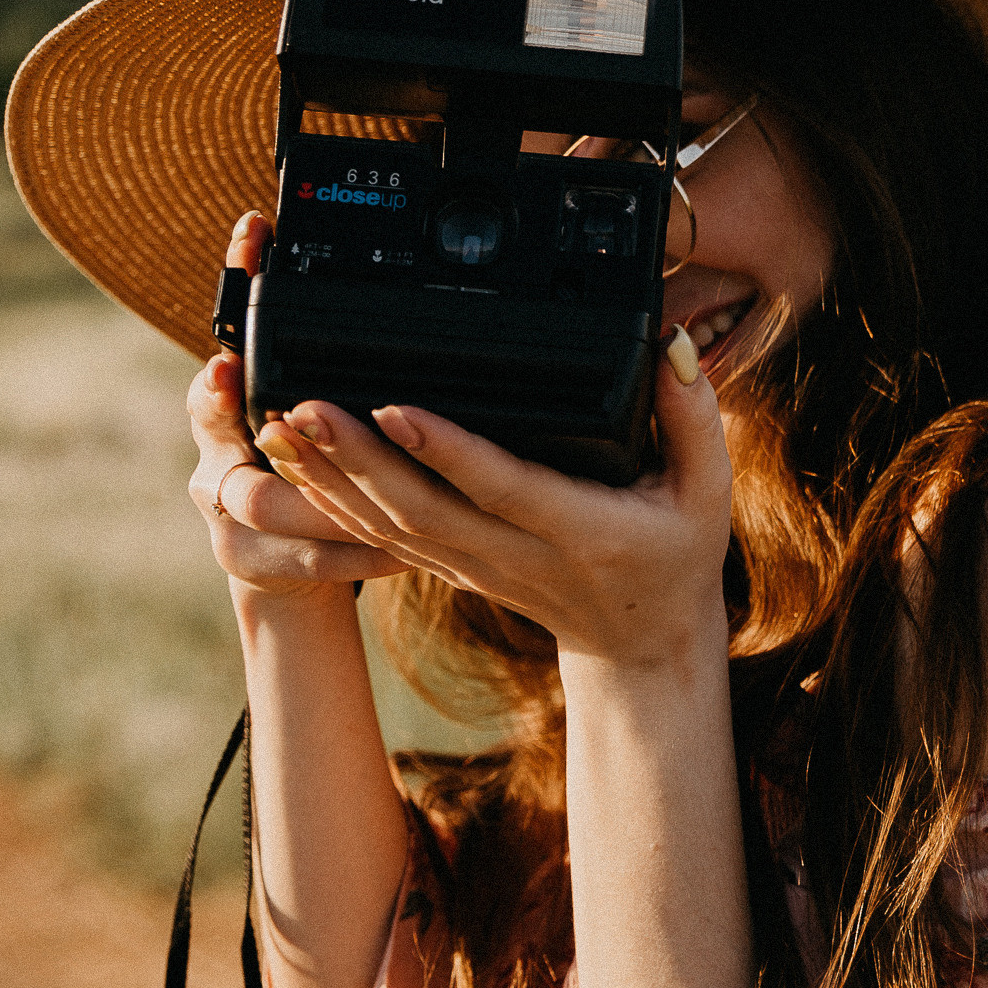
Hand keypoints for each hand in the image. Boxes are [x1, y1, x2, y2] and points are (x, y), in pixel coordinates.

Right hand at [185, 216, 406, 597]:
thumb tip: (414, 301)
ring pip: (261, 499)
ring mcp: (224, 510)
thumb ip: (347, 376)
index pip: (228, 337)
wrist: (287, 573)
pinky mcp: (247, 564)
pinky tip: (401, 547)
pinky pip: (302, 557)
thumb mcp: (329, 422)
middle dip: (234, 399)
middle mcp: (219, 451)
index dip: (236, 293)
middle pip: (213, 419)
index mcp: (238, 402)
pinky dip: (355, 551)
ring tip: (380, 479)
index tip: (244, 280)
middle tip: (265, 390)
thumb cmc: (319, 478)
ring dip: (324, 491)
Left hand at [254, 340, 732, 671]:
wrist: (641, 643)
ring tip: (280, 424)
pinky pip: (382, 538)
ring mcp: (476, 568)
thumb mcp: (707, 489)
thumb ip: (693, 414)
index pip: (503, 486)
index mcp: (581, 531)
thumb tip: (668, 344)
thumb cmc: (677, 553)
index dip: (446, 450)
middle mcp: (518, 555)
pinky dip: (334, 503)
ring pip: (389, 528)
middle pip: (423, 510)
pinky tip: (296, 465)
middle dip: (358, 461)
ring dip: (330, 479)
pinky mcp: (452, 568)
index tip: (395, 407)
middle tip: (305, 407)